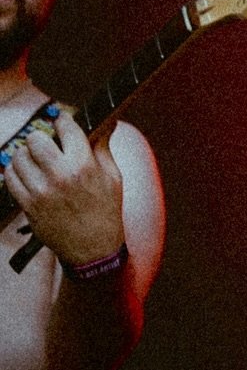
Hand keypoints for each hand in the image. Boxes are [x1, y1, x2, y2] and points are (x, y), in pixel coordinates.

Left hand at [2, 111, 125, 270]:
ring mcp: (40, 191)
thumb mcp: (113, 176)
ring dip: (25, 154)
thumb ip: (103, 146)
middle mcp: (60, 175)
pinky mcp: (28, 206)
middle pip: (35, 139)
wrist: (93, 249)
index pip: (65, 127)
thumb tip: (106, 122)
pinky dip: (15, 172)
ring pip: (18, 157)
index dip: (62, 120)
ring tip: (35, 159)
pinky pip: (10, 179)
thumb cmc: (106, 211)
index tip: (61, 121)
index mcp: (84, 164)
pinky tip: (26, 173)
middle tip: (46, 142)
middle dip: (40, 137)